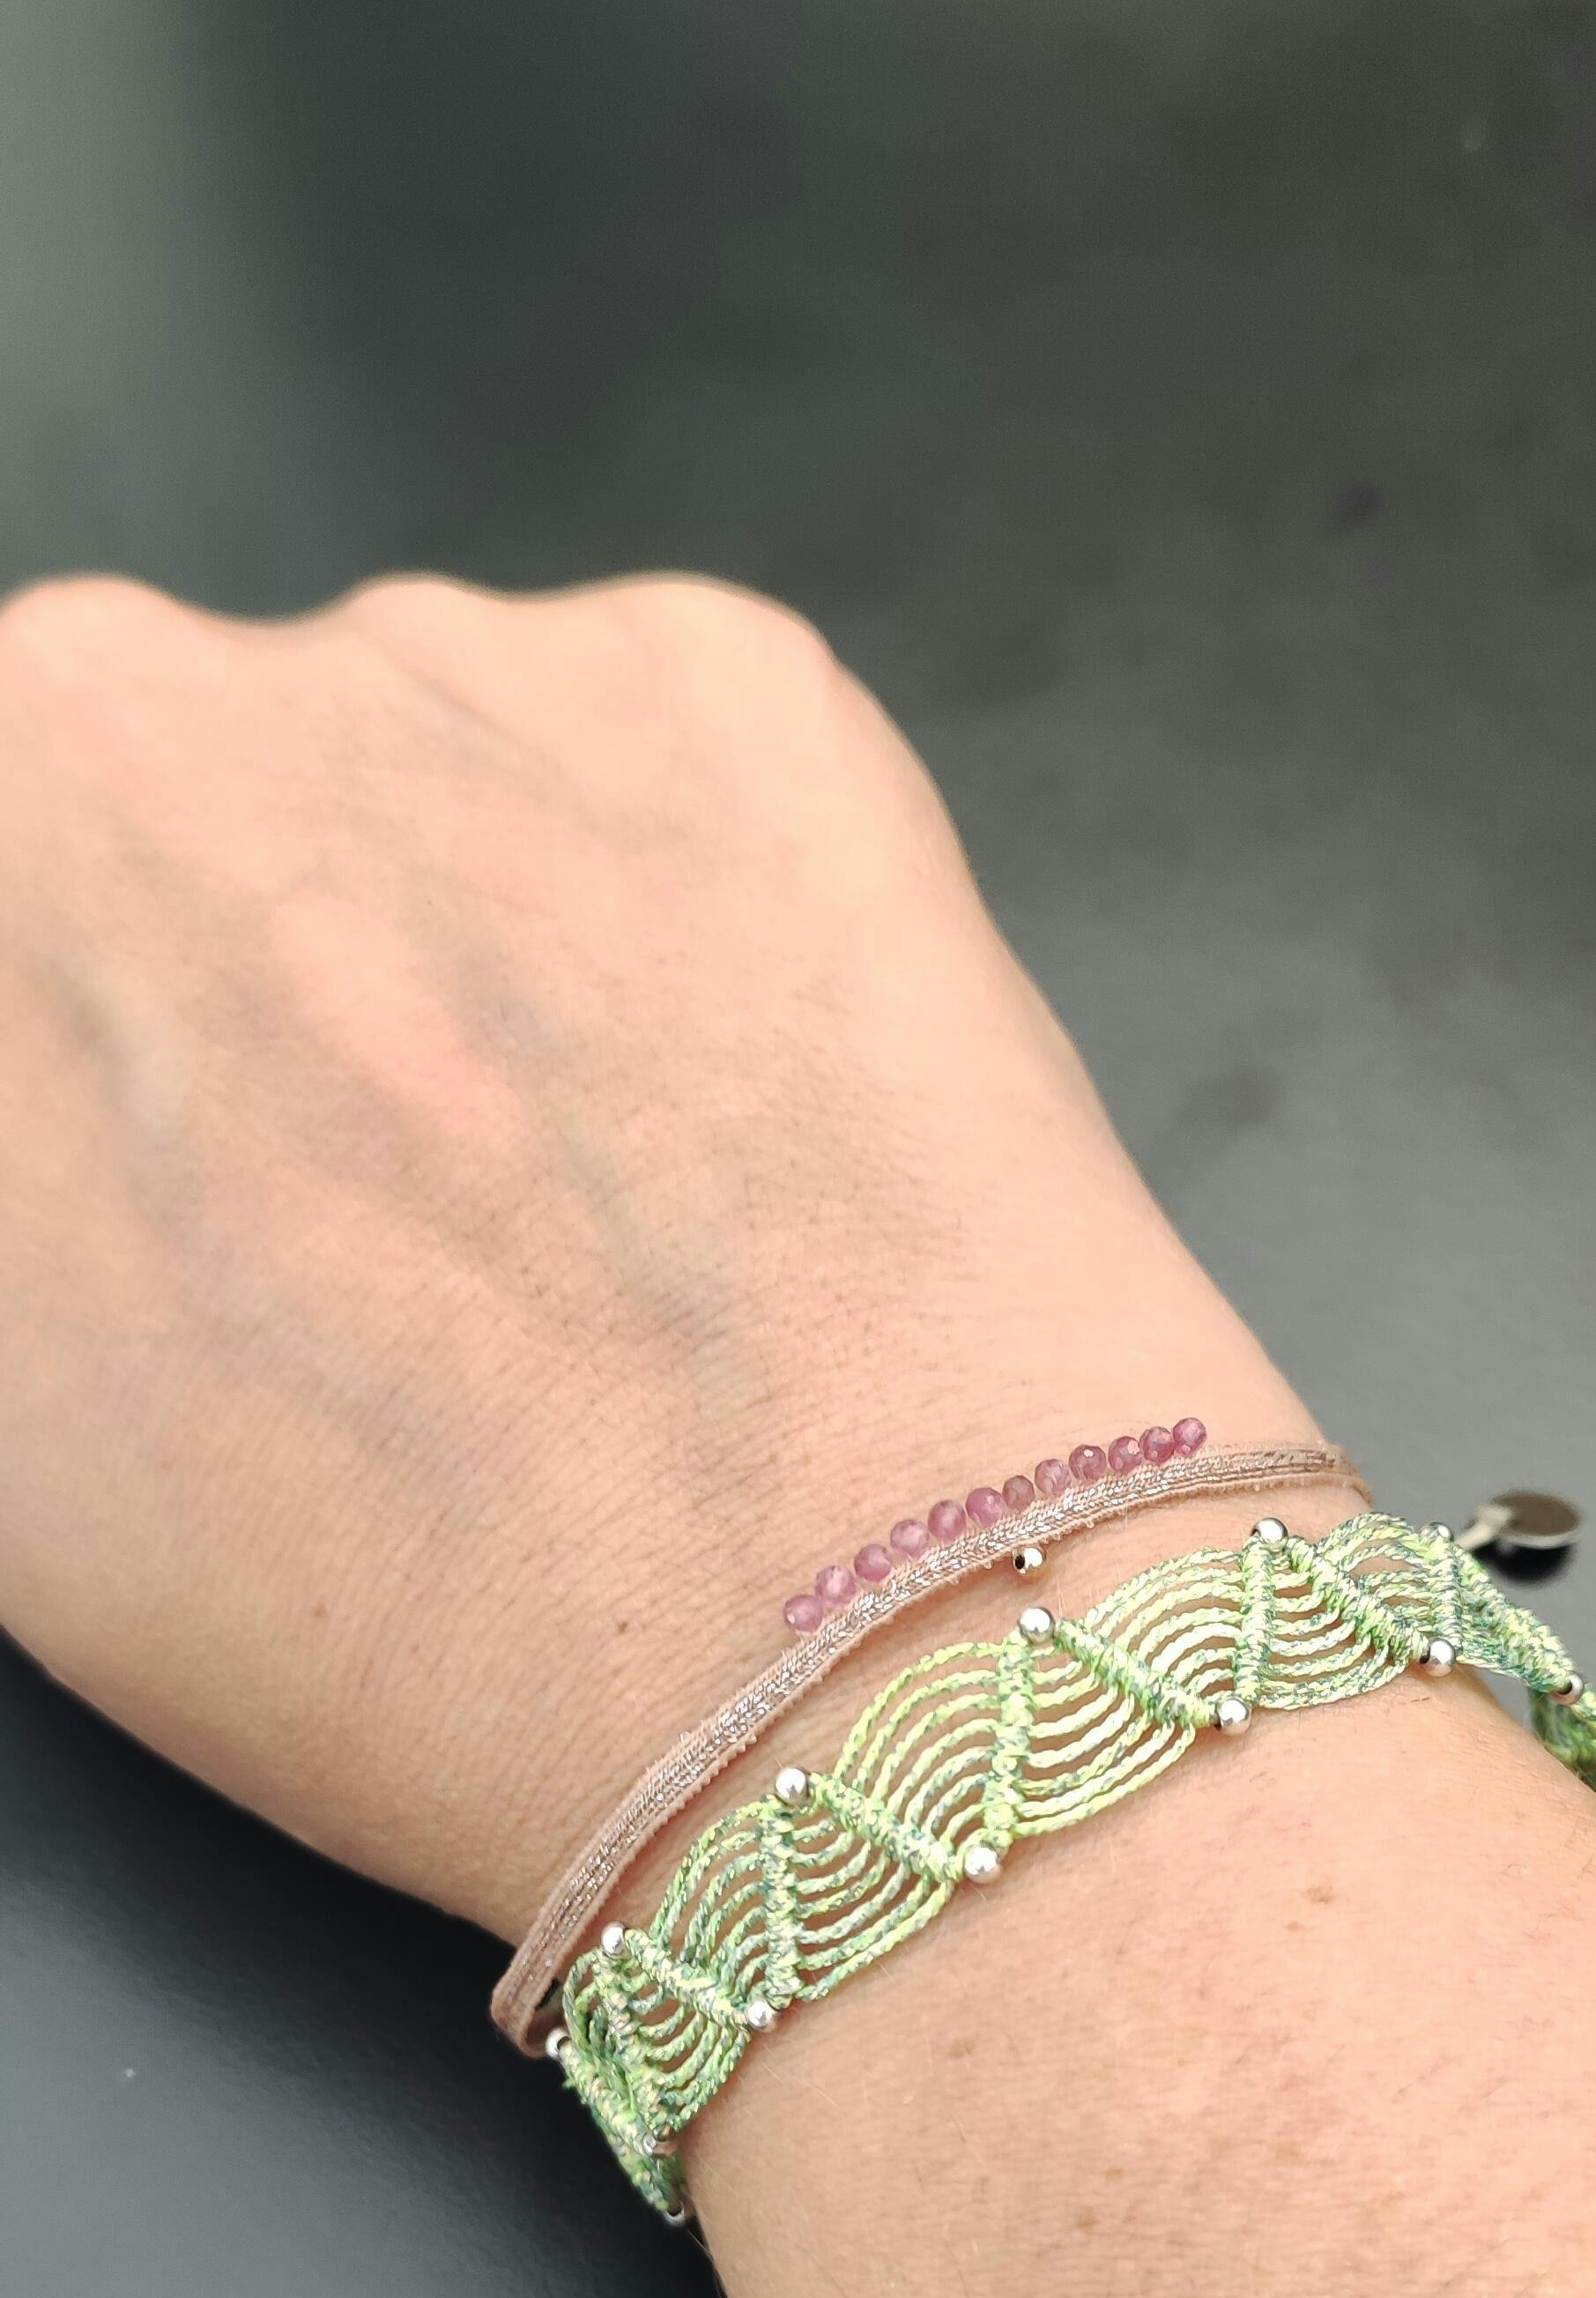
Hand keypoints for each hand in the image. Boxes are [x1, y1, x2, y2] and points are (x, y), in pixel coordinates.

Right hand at [0, 569, 1304, 1928]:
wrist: (814, 1632)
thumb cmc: (389, 1599)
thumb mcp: (25, 1417)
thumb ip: (34, 1171)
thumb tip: (77, 1137)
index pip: (24, 931)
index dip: (123, 1081)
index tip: (210, 1187)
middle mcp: (162, 704)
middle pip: (200, 822)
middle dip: (280, 994)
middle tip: (394, 1224)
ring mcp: (461, 665)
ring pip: (443, 790)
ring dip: (497, 954)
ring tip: (602, 1212)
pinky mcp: (727, 683)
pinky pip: (678, 773)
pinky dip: (711, 919)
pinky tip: (747, 1130)